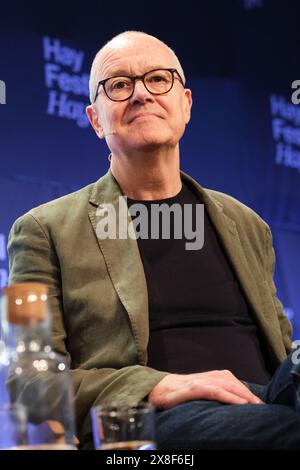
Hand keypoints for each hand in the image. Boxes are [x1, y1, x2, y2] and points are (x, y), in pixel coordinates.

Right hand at [148, 370, 263, 408]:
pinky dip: (230, 397)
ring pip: (230, 386)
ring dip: (244, 396)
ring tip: (256, 406)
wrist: (159, 389)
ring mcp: (203, 381)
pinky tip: (239, 404)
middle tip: (262, 407)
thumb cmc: (181, 392)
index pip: (236, 383)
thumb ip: (216, 391)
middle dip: (250, 395)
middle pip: (236, 384)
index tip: (260, 403)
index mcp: (214, 375)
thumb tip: (232, 400)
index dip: (248, 392)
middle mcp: (211, 376)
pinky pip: (217, 392)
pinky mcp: (196, 388)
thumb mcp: (202, 389)